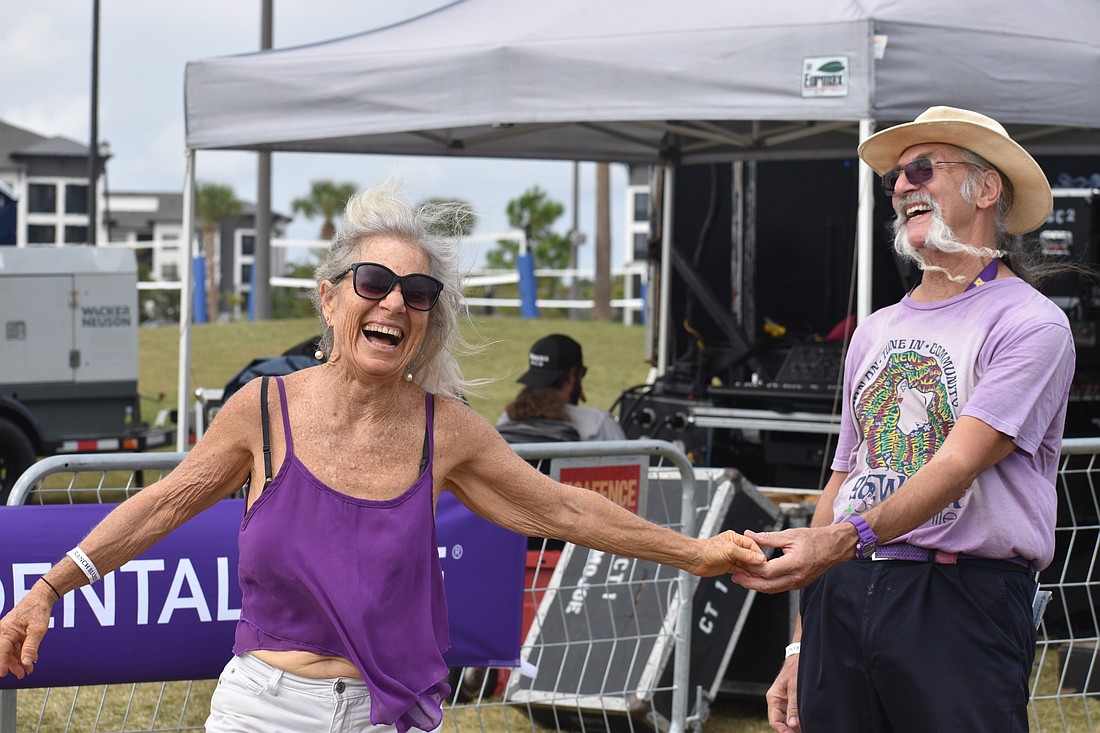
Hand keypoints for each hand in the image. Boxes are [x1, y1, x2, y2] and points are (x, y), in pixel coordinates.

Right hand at [0, 585, 53, 679]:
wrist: (42, 597)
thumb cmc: (38, 610)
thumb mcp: (37, 630)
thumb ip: (31, 647)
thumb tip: (26, 662)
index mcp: (6, 631)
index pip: (1, 651)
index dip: (2, 664)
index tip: (4, 674)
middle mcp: (4, 632)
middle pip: (5, 653)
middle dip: (14, 665)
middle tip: (23, 675)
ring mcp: (9, 632)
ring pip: (12, 650)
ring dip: (20, 660)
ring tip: (29, 669)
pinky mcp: (15, 632)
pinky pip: (17, 645)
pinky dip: (24, 652)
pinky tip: (32, 658)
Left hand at [690, 530, 766, 575]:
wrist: (693, 559)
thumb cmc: (705, 549)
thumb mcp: (729, 550)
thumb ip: (745, 555)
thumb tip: (759, 558)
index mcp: (735, 539)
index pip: (753, 546)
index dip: (759, 554)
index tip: (764, 562)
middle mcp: (734, 548)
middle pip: (750, 556)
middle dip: (756, 564)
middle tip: (762, 571)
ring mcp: (731, 557)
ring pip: (746, 565)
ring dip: (751, 571)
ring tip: (757, 576)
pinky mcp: (727, 566)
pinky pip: (740, 571)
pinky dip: (745, 575)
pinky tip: (749, 578)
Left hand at [731, 526, 846, 592]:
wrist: (833, 547)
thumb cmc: (814, 539)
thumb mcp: (789, 535)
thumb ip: (767, 537)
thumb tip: (749, 535)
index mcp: (795, 563)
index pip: (768, 571)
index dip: (753, 568)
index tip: (741, 563)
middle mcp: (797, 577)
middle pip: (768, 586)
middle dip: (749, 583)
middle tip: (735, 577)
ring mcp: (799, 583)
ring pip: (773, 589)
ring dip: (756, 585)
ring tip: (743, 578)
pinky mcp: (799, 585)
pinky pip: (779, 587)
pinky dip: (767, 584)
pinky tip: (757, 577)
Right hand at [766, 655, 800, 731]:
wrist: (800, 656)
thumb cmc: (795, 668)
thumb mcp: (794, 687)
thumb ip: (793, 706)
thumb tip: (792, 724)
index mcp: (773, 697)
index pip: (774, 720)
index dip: (783, 730)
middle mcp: (777, 700)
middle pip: (780, 721)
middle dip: (790, 729)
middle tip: (803, 732)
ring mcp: (784, 700)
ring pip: (787, 718)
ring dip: (795, 726)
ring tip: (805, 729)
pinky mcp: (790, 699)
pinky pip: (792, 713)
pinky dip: (798, 719)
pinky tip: (805, 723)